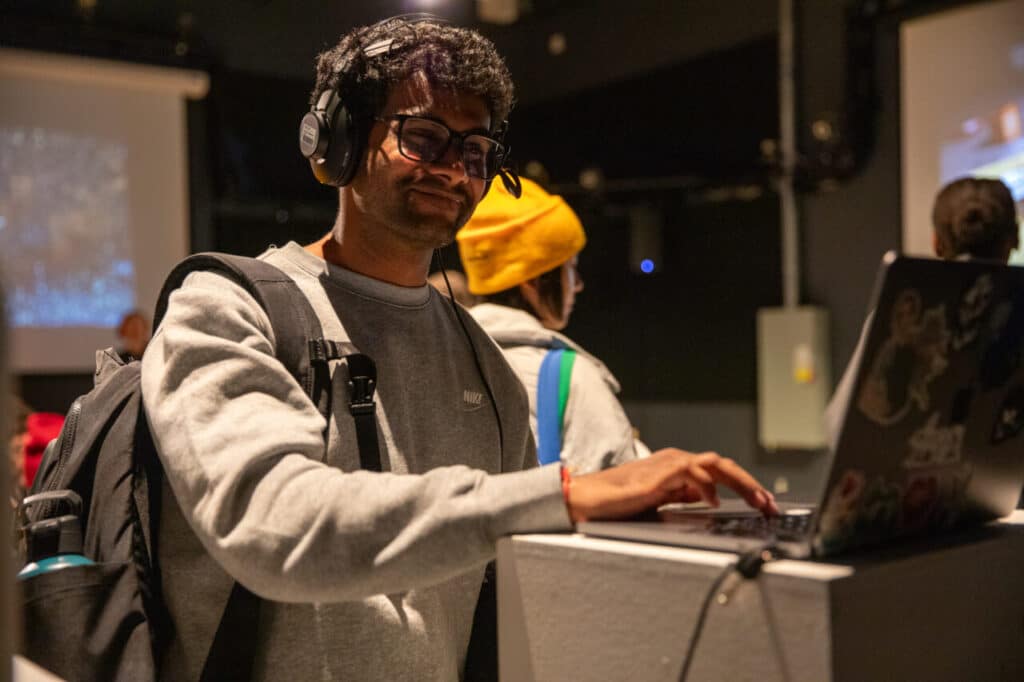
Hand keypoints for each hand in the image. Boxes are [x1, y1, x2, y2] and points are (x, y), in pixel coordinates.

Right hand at [565, 449, 777, 522]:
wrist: (589, 499)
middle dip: (752, 485)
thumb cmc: (619, 502)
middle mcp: (676, 461)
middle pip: (724, 466)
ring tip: (757, 502)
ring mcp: (668, 465)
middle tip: (771, 505)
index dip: (747, 487)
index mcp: (678, 467)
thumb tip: (710, 501)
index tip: (765, 505)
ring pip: (715, 465)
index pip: (721, 472)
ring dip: (741, 483)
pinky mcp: (659, 474)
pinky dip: (708, 487)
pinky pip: (692, 473)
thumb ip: (683, 497)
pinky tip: (715, 502)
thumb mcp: (661, 501)